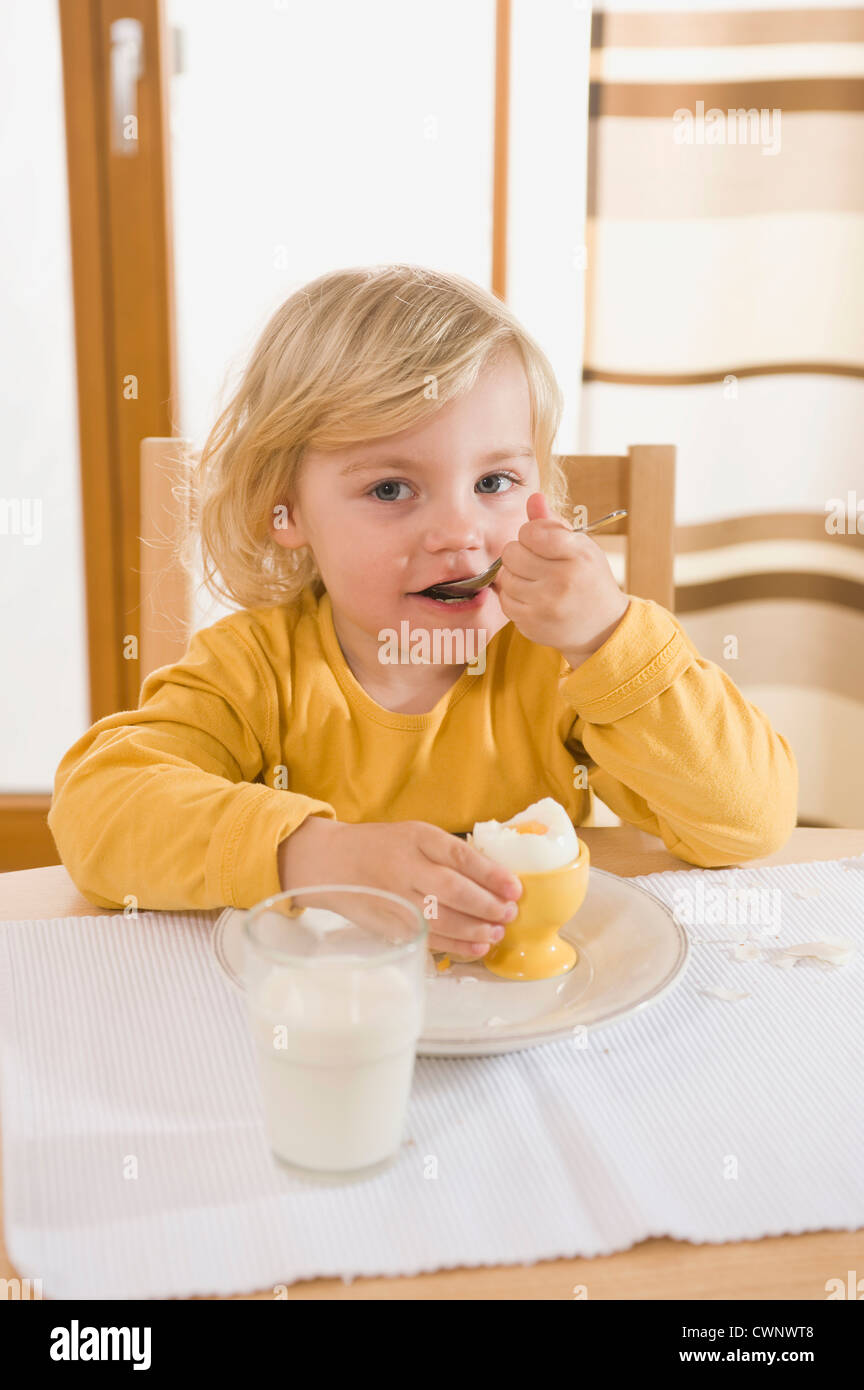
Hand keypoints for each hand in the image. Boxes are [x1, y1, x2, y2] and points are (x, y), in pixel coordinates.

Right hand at [277, 816, 522, 956]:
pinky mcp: (390, 924)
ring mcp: (396, 899)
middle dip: (487, 905)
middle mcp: (405, 867)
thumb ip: (448, 853)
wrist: (332, 862)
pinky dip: (457, 946)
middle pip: (452, 890)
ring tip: (497, 931)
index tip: (515, 888)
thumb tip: (495, 878)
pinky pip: (428, 938)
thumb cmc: (383, 847)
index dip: (491, 874)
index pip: (459, 856)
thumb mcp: (415, 834)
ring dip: (476, 929)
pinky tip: (478, 946)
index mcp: (416, 838)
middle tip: (509, 913)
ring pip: (441, 919)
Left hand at [495, 492, 629, 664]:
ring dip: (515, 576)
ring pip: (505, 576)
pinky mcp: (531, 624)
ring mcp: (545, 605)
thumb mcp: (580, 546)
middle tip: (536, 562)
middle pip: (511, 552)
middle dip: (519, 553)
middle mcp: (562, 580)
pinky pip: (504, 600)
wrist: (602, 627)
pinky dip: (514, 596)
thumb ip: (553, 523)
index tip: (541, 541)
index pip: (531, 531)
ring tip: (535, 581)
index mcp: (578, 554)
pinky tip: (532, 597)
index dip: (530, 533)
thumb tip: (533, 497)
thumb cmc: (588, 579)